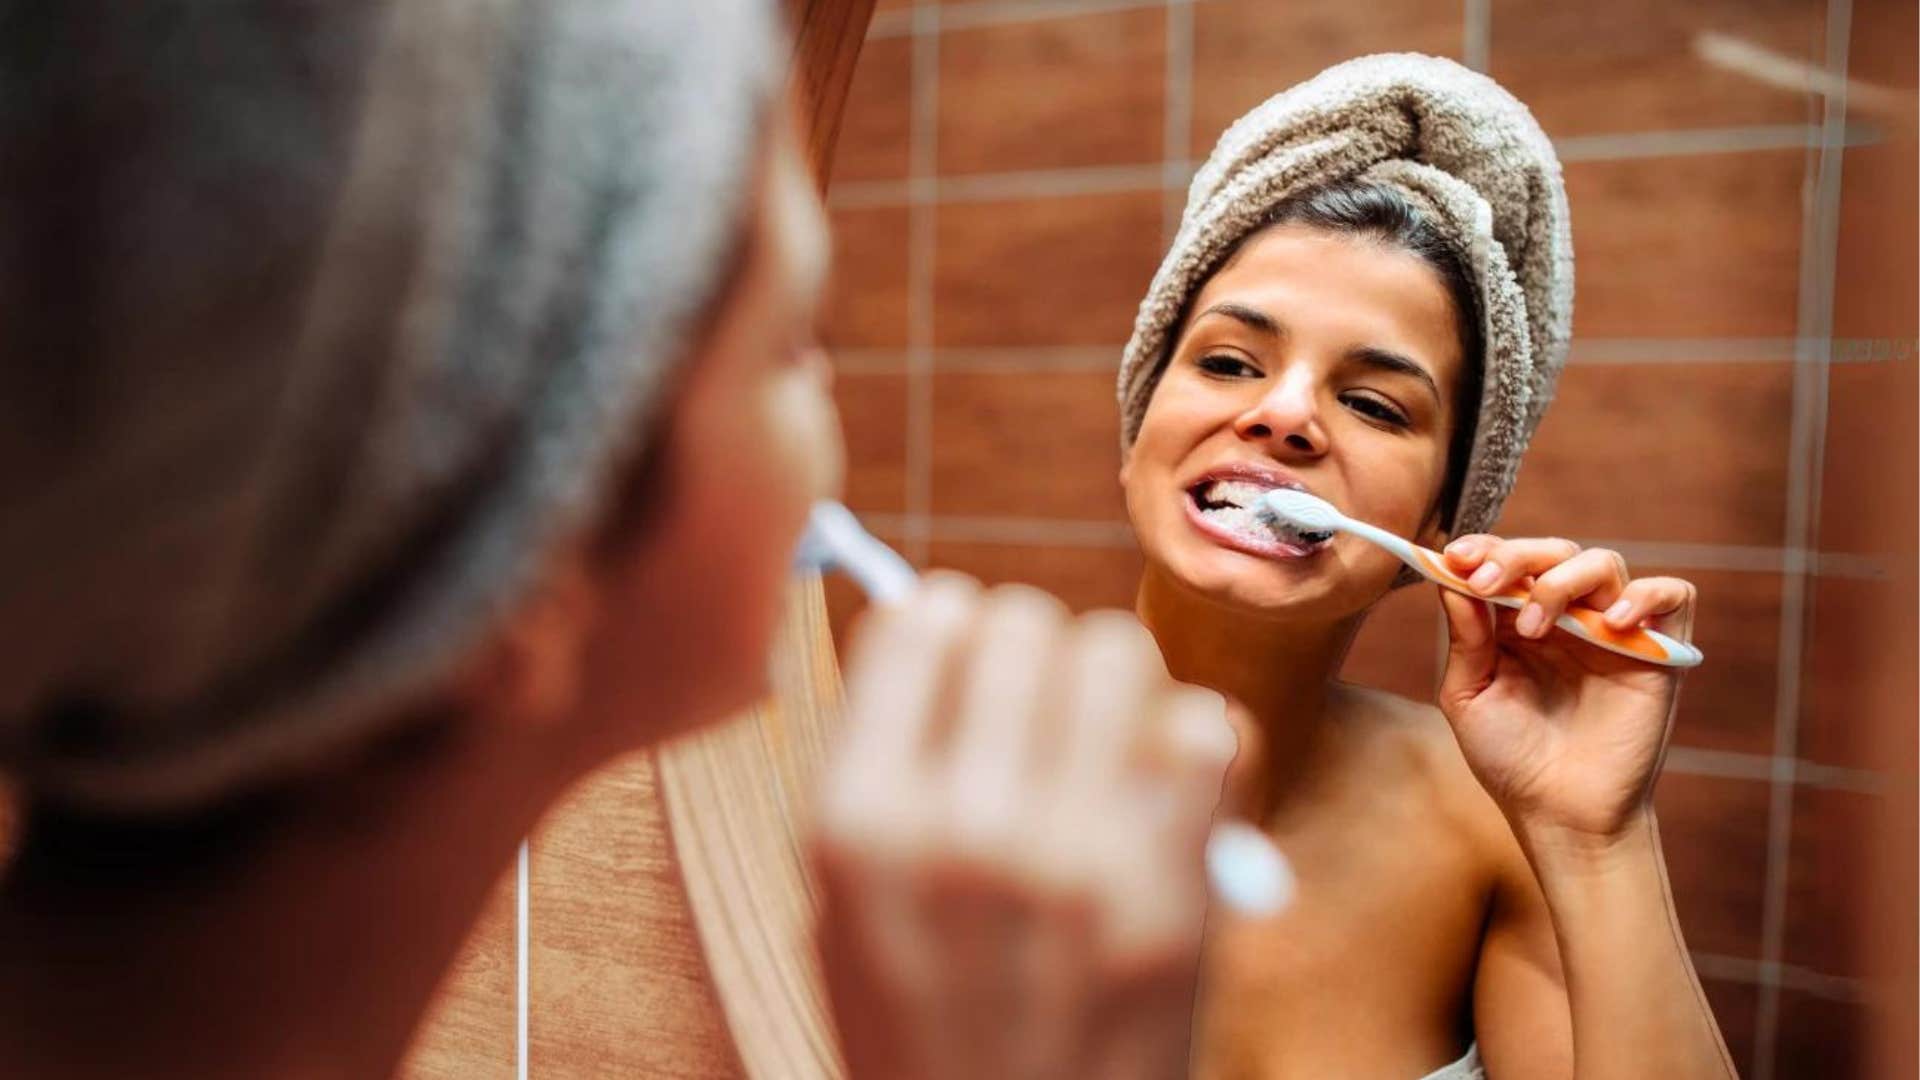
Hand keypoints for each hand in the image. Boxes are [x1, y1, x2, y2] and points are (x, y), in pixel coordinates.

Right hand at [813, 572, 1236, 1079]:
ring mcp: (1077, 861)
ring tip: (1094, 740)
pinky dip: (1184, 746)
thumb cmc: (922, 1027)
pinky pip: (1204, 729)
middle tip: (1033, 707)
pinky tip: (1154, 793)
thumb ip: (878, 763)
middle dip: (1028, 649)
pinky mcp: (1175, 897)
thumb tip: (929, 613)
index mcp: (858, 827)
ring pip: (1116, 650)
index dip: (946, 625)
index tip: (960, 659)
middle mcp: (964, 830)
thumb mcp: (842, 904)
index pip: (920, 619)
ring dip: (1105, 681)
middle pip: (1023, 618)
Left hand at [1434, 536, 1698, 844]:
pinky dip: (1645, 595)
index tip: (1457, 556)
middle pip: (1555, 552)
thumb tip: (1453, 577)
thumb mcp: (1470, 696)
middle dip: (1518, 557)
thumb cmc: (1512, 761)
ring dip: (1563, 580)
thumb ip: (1466, 637)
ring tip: (1534, 626)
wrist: (1563, 815)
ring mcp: (1615, 631)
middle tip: (1489, 582)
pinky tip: (1610, 622)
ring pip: (1605, 564)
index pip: (1509, 563)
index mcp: (1519, 623)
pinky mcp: (1659, 651)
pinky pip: (1674, 595)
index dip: (1485, 549)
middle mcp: (1568, 618)